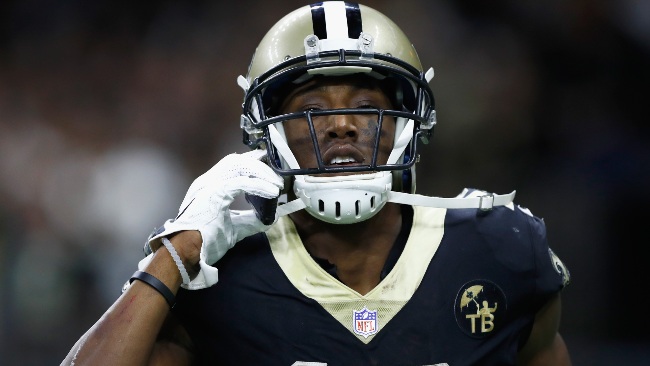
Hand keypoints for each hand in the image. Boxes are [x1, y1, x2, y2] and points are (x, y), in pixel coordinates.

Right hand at [147, 149, 282, 288]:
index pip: (231, 165)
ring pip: (238, 167)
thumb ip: (250, 221)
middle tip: (276, 175)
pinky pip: (240, 184)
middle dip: (259, 166)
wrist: (186, 254)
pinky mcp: (213, 194)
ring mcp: (208, 186)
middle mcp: (206, 182)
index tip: (267, 162)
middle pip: (235, 162)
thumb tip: (271, 217)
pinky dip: (259, 186)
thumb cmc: (205, 243)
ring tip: (276, 184)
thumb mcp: (234, 229)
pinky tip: (272, 192)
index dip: (251, 161)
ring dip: (261, 173)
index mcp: (208, 187)